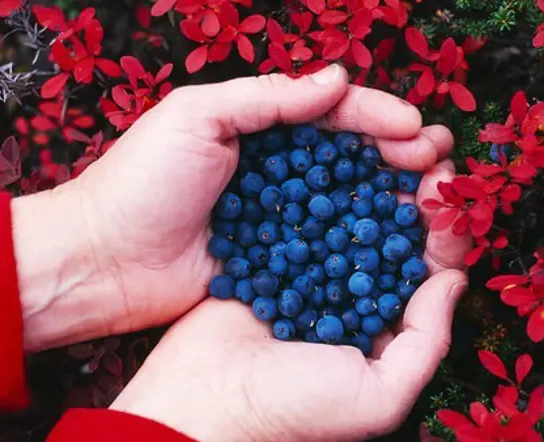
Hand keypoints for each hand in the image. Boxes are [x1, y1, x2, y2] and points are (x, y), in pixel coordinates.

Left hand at [12, 65, 456, 351]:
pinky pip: (327, 245)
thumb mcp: (198, 116)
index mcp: (258, 125)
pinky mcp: (276, 259)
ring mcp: (279, 216)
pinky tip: (397, 243)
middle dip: (397, 156)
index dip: (377, 119)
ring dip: (391, 198)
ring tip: (432, 200)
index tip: (417, 132)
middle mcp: (276, 168)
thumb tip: (338, 79)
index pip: (331, 114)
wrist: (104, 260)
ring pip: (347, 200)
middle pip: (350, 156)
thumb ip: (269, 98)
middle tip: (439, 164)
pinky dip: (362, 242)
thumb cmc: (142, 181)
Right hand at [110, 139, 470, 441]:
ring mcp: (308, 275)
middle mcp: (350, 298)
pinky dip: (322, 190)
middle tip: (429, 154)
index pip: (426, 273)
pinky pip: (303, 219)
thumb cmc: (296, 410)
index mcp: (382, 329)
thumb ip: (425, 341)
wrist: (205, 403)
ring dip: (373, 187)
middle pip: (391, 240)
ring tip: (392, 146)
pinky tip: (339, 156)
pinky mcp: (271, 259)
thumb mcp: (379, 395)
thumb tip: (455, 280)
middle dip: (414, 200)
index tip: (453, 195)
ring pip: (350, 222)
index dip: (445, 235)